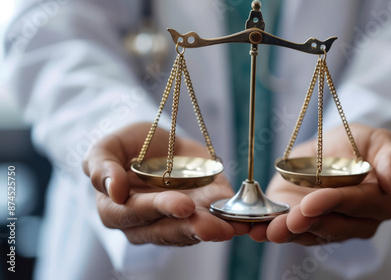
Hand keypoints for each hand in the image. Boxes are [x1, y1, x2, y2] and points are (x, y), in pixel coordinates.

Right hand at [83, 122, 248, 245]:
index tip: (181, 205)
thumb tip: (112, 191)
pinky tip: (239, 223)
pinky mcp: (197, 219)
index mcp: (115, 209)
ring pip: (188, 234)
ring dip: (210, 231)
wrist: (158, 143)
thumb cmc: (128, 146)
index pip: (132, 213)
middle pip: (164, 231)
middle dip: (188, 227)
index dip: (156, 209)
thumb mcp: (107, 147)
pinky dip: (226, 223)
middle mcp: (143, 224)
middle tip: (210, 224)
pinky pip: (210, 226)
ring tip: (228, 228)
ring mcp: (171, 224)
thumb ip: (101, 166)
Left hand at [249, 124, 390, 244]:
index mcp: (381, 201)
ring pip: (312, 235)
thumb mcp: (380, 139)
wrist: (332, 150)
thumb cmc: (360, 143)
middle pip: (335, 226)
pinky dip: (273, 232)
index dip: (335, 203)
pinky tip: (257, 231)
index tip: (311, 203)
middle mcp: (359, 222)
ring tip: (269, 230)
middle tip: (289, 220)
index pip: (358, 204)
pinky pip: (293, 234)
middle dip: (309, 223)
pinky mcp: (308, 226)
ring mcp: (332, 227)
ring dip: (289, 234)